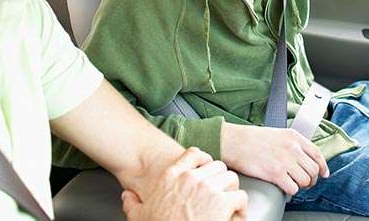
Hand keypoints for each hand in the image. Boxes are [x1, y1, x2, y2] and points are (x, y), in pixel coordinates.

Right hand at [121, 147, 246, 220]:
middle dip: (220, 178)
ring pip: (231, 178)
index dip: (204, 160)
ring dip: (232, 190)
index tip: (207, 169)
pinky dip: (240, 207)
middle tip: (220, 191)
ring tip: (230, 202)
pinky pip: (240, 197)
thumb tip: (127, 196)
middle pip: (217, 166)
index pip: (194, 154)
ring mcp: (208, 189)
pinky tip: (236, 215)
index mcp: (171, 177)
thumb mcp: (139, 215)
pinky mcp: (222, 203)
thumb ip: (132, 202)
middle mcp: (191, 178)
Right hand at [220, 123, 329, 195]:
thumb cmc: (252, 138)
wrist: (234, 142)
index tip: (324, 174)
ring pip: (306, 181)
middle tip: (304, 183)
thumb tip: (304, 159)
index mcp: (294, 137)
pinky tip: (284, 187)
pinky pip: (293, 188)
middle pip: (313, 170)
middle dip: (311, 179)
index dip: (323, 166)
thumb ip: (292, 144)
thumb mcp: (278, 134)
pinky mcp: (276, 173)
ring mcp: (285, 161)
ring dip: (301, 186)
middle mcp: (293, 148)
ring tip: (293, 184)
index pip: (317, 154)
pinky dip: (290, 191)